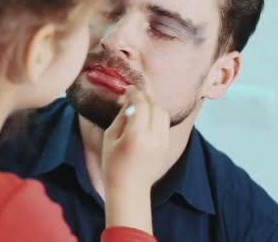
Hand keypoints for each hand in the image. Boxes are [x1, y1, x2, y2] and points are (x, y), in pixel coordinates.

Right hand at [101, 88, 169, 232]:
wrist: (129, 188)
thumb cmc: (113, 164)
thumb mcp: (110, 137)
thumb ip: (121, 116)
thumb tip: (129, 101)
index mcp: (137, 135)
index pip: (142, 104)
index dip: (135, 93)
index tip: (129, 89)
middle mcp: (154, 137)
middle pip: (155, 106)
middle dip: (145, 98)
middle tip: (135, 96)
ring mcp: (163, 142)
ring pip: (163, 113)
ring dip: (153, 106)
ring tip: (141, 106)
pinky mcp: (167, 146)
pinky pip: (165, 124)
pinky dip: (157, 117)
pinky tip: (146, 119)